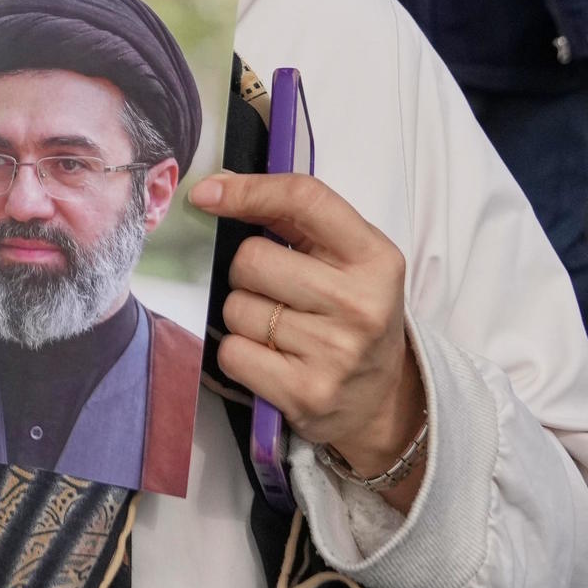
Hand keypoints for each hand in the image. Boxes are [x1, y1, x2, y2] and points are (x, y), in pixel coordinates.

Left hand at [189, 171, 426, 510]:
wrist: (381, 399)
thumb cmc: (353, 315)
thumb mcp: (348, 260)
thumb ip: (293, 219)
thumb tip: (215, 187)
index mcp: (375, 258)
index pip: (304, 201)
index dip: (248, 191)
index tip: (207, 194)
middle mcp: (359, 304)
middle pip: (252, 259)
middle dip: (247, 272)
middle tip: (274, 291)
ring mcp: (334, 352)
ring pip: (236, 307)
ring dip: (243, 315)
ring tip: (278, 329)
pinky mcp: (305, 393)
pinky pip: (232, 353)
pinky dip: (239, 353)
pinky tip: (270, 358)